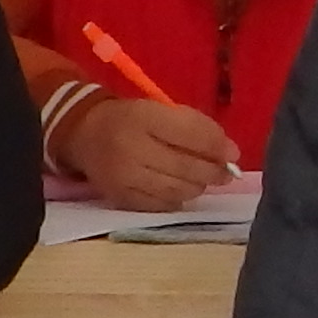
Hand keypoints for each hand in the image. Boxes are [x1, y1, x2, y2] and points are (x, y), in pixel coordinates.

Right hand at [64, 93, 236, 210]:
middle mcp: (131, 148)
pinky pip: (160, 206)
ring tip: (201, 179)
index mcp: (143, 117)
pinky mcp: (119, 197)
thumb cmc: (132, 119)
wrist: (84, 134)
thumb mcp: (161, 110)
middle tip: (225, 173)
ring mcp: (123, 177)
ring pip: (176, 190)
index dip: (217, 146)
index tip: (234, 153)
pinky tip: (179, 190)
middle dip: (213, 172)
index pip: (190, 135)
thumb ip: (197, 127)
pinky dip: (177, 200)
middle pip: (185, 167)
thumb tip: (231, 153)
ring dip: (197, 186)